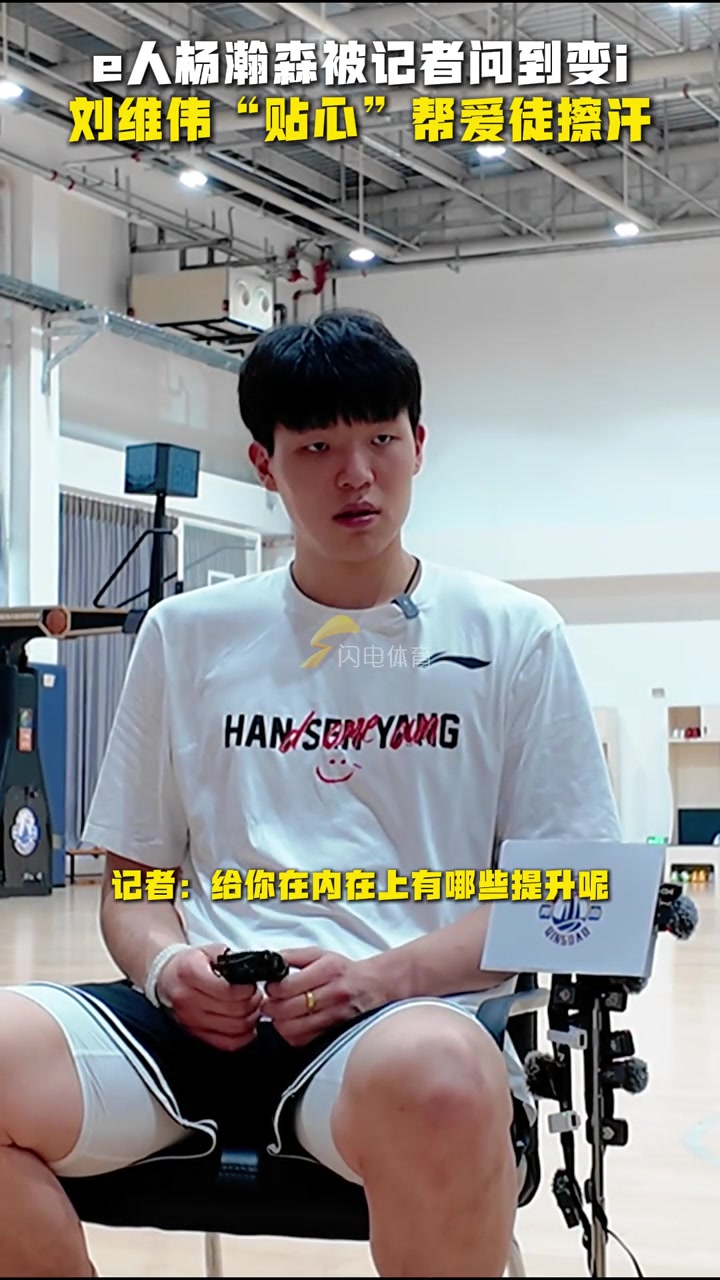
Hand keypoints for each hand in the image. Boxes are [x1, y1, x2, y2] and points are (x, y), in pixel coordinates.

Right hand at [157, 943, 262, 1051]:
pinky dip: (242, 1037)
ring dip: (250, 1019)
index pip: (227, 991)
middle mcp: (188, 999)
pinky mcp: (195, 1033)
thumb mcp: (210, 951)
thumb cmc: (191, 964)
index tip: (251, 985)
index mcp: (191, 973)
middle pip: (233, 1011)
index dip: (247, 989)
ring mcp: (190, 1019)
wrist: (168, 979)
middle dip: (252, 1003)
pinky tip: (247, 1026)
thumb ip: (231, 959)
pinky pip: (226, 1043)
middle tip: (256, 995)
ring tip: (252, 1008)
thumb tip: (252, 971)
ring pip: (232, 1028)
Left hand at [263, 947, 386, 1046]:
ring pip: (293, 1029)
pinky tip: (292, 1024)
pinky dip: (291, 1034)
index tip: (271, 987)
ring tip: (280, 1014)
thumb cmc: (343, 971)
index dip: (273, 988)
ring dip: (279, 1023)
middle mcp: (333, 994)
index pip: (288, 986)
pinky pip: (302, 1041)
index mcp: (327, 970)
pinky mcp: (333, 1034)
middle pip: (288, 1009)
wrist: (373, 986)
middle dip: (271, 1007)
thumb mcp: (319, 954)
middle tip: (271, 1002)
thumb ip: (293, 956)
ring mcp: (334, 1017)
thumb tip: (271, 963)